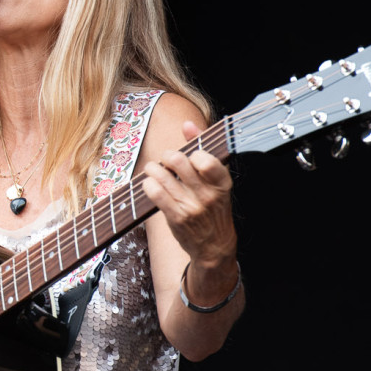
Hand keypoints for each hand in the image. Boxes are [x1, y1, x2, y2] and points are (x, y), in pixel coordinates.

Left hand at [141, 120, 236, 267]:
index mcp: (222, 182)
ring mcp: (191, 207)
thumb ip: (204, 149)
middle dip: (167, 155)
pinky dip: (148, 183)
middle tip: (166, 160)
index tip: (189, 156)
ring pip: (162, 175)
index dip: (192, 152)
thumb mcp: (216, 180)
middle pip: (178, 161)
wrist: (214, 245)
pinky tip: (151, 184)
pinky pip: (154, 192)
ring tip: (154, 169)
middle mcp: (208, 195)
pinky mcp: (176, 217)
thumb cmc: (213, 207)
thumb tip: (188, 124)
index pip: (205, 158)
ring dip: (153, 168)